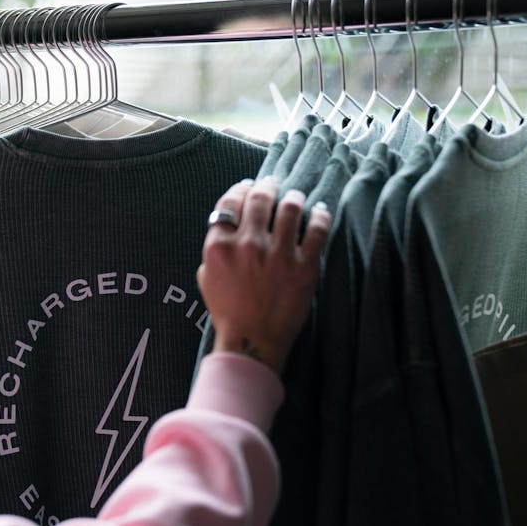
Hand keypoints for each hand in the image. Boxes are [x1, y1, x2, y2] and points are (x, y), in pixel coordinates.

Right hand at [197, 178, 330, 374]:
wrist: (252, 341)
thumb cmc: (228, 311)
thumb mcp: (206, 277)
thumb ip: (213, 249)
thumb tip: (226, 226)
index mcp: (219, 246)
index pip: (230, 202)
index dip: (240, 189)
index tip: (248, 187)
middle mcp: (247, 245)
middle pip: (260, 199)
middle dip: (268, 186)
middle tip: (274, 183)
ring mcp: (277, 255)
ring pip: (290, 207)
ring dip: (294, 197)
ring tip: (296, 197)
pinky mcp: (304, 267)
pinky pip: (317, 230)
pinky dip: (320, 215)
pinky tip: (320, 211)